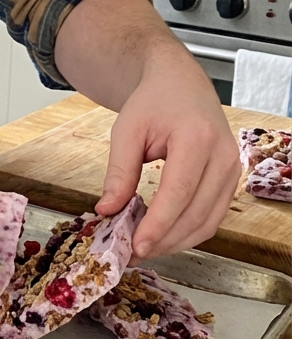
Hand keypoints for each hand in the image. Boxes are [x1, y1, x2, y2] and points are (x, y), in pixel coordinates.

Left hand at [95, 57, 239, 260]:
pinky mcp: (230, 181)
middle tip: (131, 254)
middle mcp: (223, 156)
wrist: (180, 85)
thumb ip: (119, 171)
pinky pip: (212, 218)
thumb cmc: (153, 102)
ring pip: (207, 223)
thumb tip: (108, 211)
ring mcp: (232, 170)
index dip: (158, 224)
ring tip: (143, 249)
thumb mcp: (127, 130)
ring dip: (175, 243)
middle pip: (196, 213)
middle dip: (163, 240)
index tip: (136, 246)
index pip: (179, 192)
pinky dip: (187, 233)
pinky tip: (162, 237)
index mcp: (197, 138)